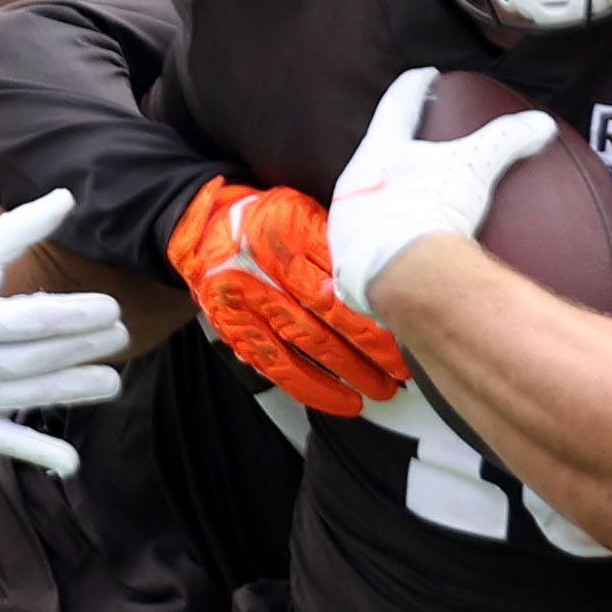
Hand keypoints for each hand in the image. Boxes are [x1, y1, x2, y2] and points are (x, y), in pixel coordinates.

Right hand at [0, 191, 128, 478]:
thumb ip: (20, 228)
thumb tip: (69, 197)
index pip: (31, 321)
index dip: (77, 316)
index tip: (112, 308)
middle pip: (36, 361)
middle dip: (83, 348)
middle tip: (122, 335)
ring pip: (26, 398)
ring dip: (73, 392)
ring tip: (113, 381)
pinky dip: (35, 452)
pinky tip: (72, 464)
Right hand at [167, 177, 408, 417]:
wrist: (204, 229)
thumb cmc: (266, 220)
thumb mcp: (302, 210)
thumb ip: (337, 236)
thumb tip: (390, 266)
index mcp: (289, 229)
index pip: (342, 273)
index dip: (376, 304)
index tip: (407, 322)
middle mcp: (265, 266)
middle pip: (328, 311)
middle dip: (370, 345)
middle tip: (401, 366)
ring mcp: (248, 302)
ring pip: (306, 343)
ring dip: (349, 371)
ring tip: (380, 388)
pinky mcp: (237, 330)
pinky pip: (278, 366)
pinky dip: (313, 388)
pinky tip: (342, 401)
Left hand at [326, 68, 555, 315]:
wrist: (403, 276)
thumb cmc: (432, 209)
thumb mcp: (474, 166)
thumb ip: (506, 139)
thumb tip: (542, 123)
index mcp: (379, 151)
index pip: (398, 104)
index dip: (415, 86)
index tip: (426, 76)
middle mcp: (353, 183)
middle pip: (375, 153)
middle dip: (393, 145)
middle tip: (413, 137)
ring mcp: (346, 225)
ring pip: (365, 199)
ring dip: (384, 195)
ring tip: (405, 197)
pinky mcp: (350, 262)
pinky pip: (368, 244)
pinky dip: (384, 239)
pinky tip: (397, 246)